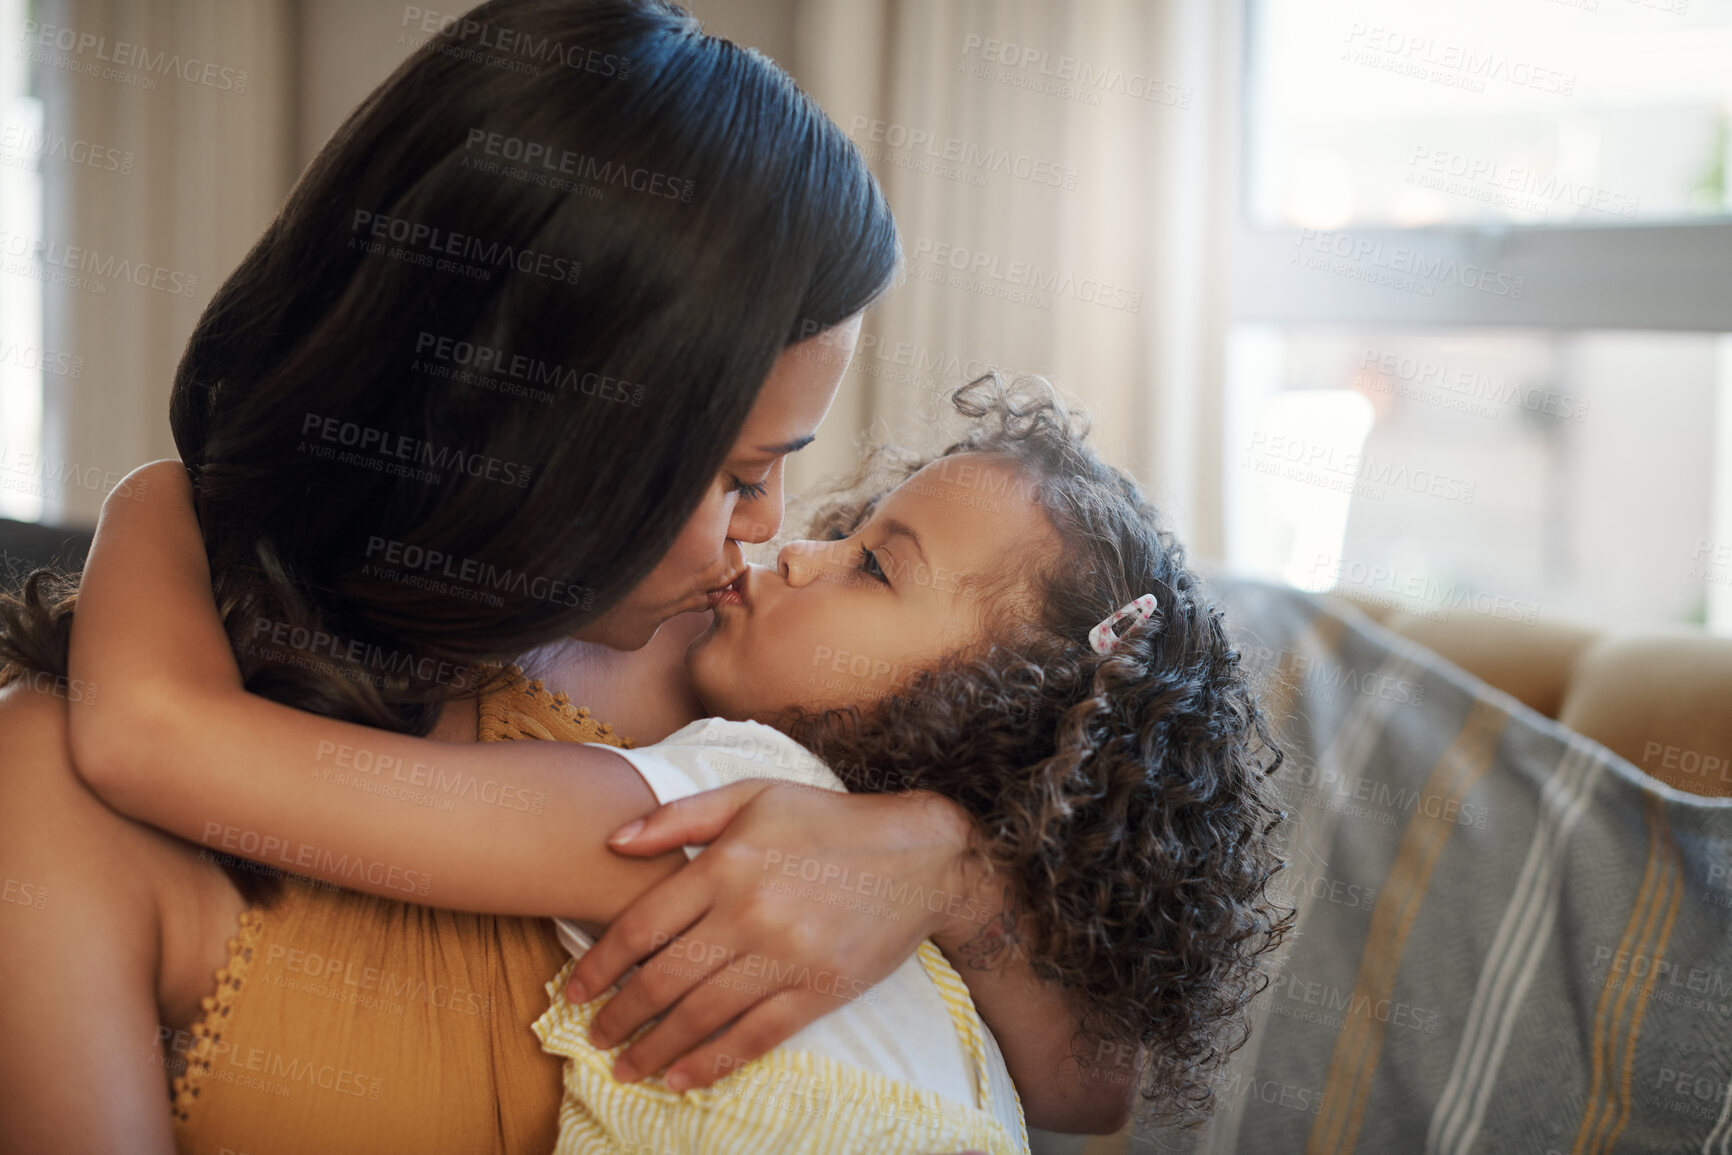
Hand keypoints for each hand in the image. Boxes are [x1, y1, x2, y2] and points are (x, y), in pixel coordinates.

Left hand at [566, 779, 983, 1090]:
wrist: (919, 855)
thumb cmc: (828, 821)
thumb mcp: (753, 796)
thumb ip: (679, 818)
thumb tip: (613, 841)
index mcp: (725, 864)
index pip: (641, 925)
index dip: (599, 964)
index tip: (573, 991)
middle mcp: (749, 913)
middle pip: (662, 979)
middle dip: (619, 1015)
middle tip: (593, 1037)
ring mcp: (785, 955)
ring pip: (701, 1015)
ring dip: (655, 1049)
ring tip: (626, 1067)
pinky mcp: (819, 989)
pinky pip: (754, 1036)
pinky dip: (713, 1062)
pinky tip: (682, 1078)